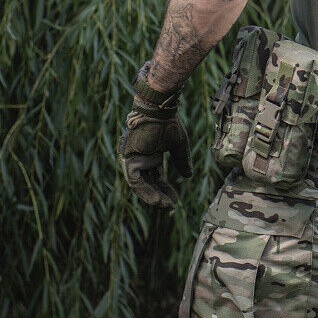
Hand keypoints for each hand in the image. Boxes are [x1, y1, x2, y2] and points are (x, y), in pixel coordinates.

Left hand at [118, 65, 192, 209]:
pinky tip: (157, 198)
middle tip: (170, 207)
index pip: (155, 178)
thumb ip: (181, 161)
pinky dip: (145, 190)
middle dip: (159, 196)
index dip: (164, 190)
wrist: (160, 111)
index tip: (174, 201)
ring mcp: (132, 158)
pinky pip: (135, 180)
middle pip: (147, 183)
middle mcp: (139, 158)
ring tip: (165, 205)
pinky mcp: (128, 158)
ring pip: (140, 185)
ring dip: (152, 196)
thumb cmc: (169, 123)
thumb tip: (188, 176)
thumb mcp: (179, 145)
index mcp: (150, 154)